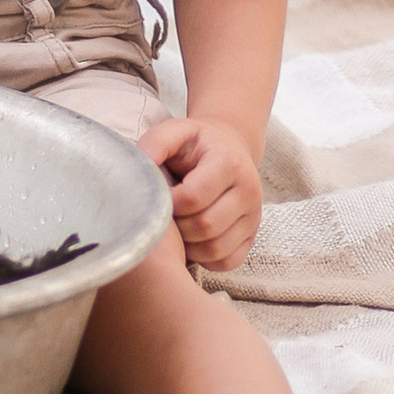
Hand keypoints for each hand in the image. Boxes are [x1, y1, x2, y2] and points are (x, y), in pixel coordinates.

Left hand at [141, 114, 261, 273]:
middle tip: (163, 218)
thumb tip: (139, 166)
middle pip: (205, 226)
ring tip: (175, 230)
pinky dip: (205, 259)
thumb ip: (156, 143)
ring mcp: (253, 216)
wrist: (229, 148)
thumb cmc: (194, 143)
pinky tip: (192, 241)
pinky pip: (228, 261)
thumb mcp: (175, 131)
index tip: (157, 199)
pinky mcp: (252, 235)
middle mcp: (249, 190)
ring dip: (188, 247)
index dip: (168, 204)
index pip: (194, 197)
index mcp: (228, 162)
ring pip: (216, 248)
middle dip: (177, 227)